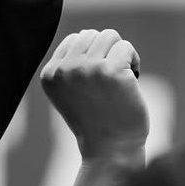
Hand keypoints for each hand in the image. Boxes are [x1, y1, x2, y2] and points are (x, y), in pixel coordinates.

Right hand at [40, 30, 147, 160]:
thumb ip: (71, 66)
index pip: (74, 40)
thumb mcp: (71, 92)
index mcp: (50, 74)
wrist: (111, 151)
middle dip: (106, 52)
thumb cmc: (95, 121)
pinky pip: (126, 48)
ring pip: (110, 36)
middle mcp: (65, 69)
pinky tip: (132, 81)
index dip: (92, 55)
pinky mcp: (112, 70)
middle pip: (92, 34)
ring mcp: (88, 68)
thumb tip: (86, 34)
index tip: (97, 81)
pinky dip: (133, 61)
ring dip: (120, 54)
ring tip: (121, 78)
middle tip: (111, 80)